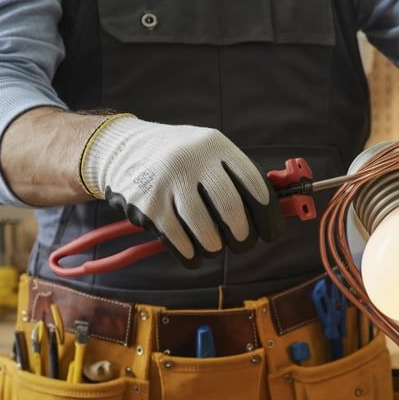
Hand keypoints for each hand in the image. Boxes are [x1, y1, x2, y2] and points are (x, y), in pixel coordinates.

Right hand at [80, 116, 282, 266]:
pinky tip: (193, 252)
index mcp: (215, 146)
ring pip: (205, 230)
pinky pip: (178, 241)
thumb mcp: (208, 153)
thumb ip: (237, 177)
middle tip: (242, 241)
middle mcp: (192, 160)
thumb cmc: (178, 158)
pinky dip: (191, 253)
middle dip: (242, 235)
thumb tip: (278, 211)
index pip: (253, 184)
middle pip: (230, 209)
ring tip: (214, 245)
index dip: (268, 214)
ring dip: (215, 246)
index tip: (271, 231)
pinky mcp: (147, 205)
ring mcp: (167, 182)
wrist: (121, 149)